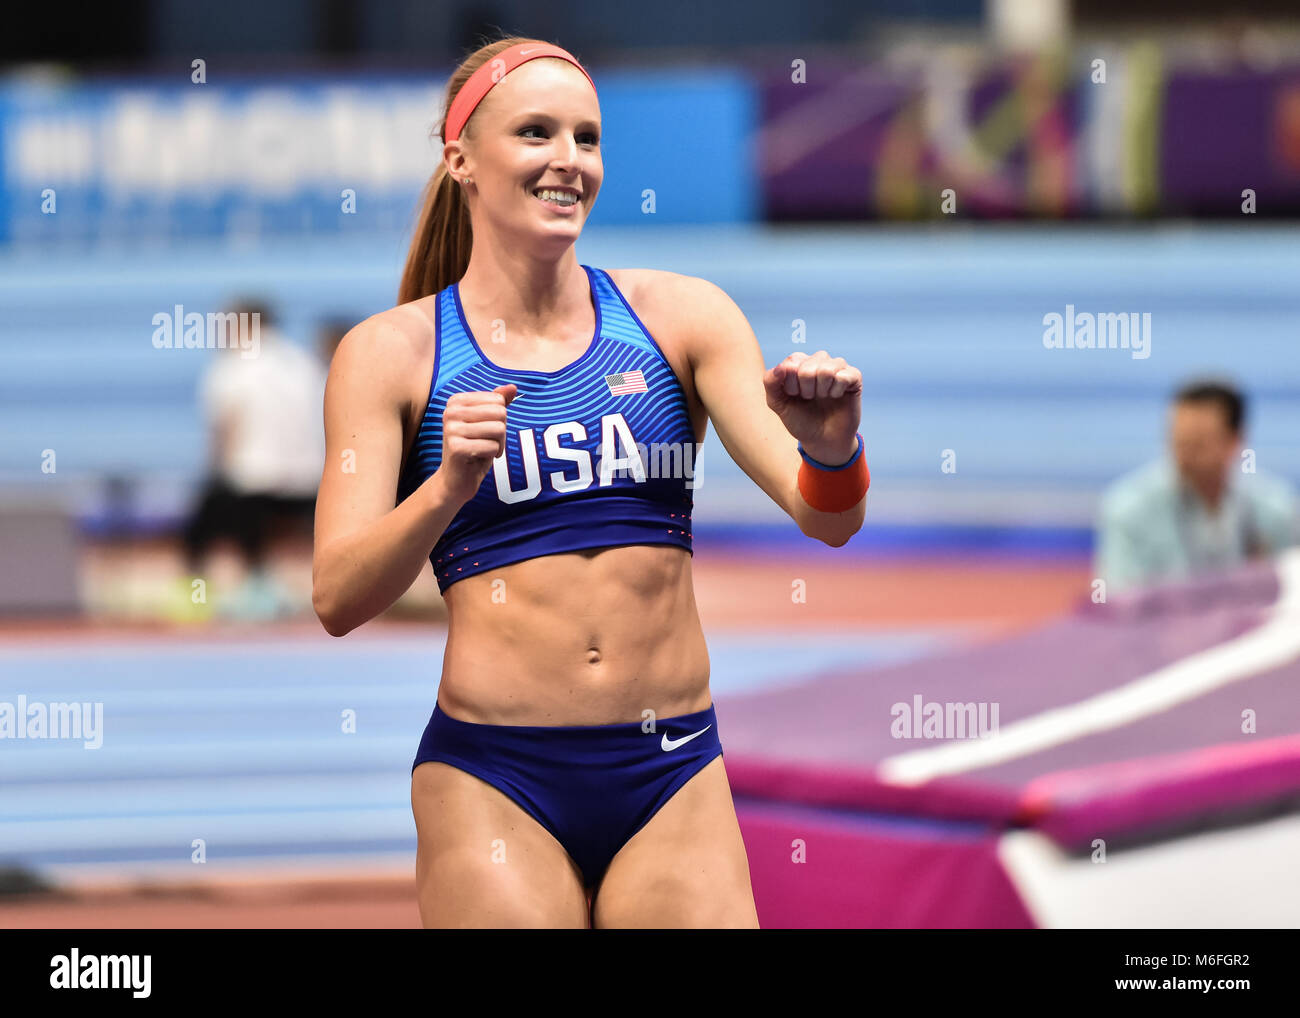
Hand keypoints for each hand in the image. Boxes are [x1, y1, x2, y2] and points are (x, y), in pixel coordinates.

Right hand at [437, 384, 517, 504]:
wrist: (455, 480)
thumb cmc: (474, 448)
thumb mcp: (487, 422)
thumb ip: (498, 402)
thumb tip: (512, 386)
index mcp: (456, 401)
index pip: (498, 400)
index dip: (500, 418)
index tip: (486, 430)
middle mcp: (450, 412)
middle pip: (500, 413)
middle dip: (501, 431)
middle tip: (487, 442)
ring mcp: (451, 430)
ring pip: (499, 429)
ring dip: (498, 444)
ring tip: (484, 450)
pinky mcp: (456, 448)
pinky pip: (493, 447)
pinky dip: (492, 455)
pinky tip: (478, 459)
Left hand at [763, 351, 861, 463]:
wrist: (822, 440)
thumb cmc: (800, 419)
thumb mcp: (778, 403)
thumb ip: (770, 382)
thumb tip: (780, 367)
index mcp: (799, 362)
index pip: (791, 363)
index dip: (790, 385)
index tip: (794, 395)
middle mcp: (818, 360)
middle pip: (808, 367)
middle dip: (805, 390)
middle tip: (809, 398)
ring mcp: (837, 367)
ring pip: (826, 369)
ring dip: (821, 390)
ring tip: (822, 397)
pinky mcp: (854, 376)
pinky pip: (843, 376)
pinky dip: (836, 391)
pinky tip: (836, 396)